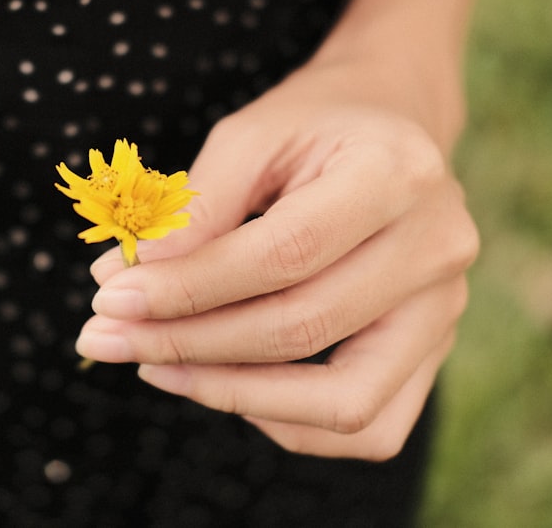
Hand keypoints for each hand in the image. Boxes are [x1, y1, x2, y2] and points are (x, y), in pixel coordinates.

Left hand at [75, 58, 479, 460]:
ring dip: (234, 395)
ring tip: (154, 367)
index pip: (283, 256)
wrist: (389, 127)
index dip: (188, 288)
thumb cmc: (311, 126)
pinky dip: (288, 421)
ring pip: (345, 403)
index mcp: (395, 175)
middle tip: (106, 338)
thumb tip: (120, 285)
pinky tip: (221, 384)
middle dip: (188, 344)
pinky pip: (371, 425)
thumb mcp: (247, 137)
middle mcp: (436, 248)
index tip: (108, 298)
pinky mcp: (434, 348)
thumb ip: (193, 210)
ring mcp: (445, 307)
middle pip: (303, 328)